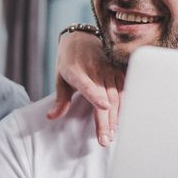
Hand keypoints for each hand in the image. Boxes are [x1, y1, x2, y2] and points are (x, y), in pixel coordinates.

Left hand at [48, 30, 123, 146]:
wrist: (82, 38)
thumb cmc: (68, 61)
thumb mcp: (60, 78)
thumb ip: (60, 100)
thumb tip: (51, 117)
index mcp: (76, 72)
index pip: (87, 85)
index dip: (96, 96)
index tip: (104, 107)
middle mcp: (95, 70)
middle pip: (105, 97)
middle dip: (106, 121)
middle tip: (105, 140)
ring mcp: (109, 69)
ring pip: (117, 96)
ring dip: (116, 117)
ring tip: (113, 134)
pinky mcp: (118, 70)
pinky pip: (125, 89)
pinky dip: (126, 105)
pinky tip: (124, 120)